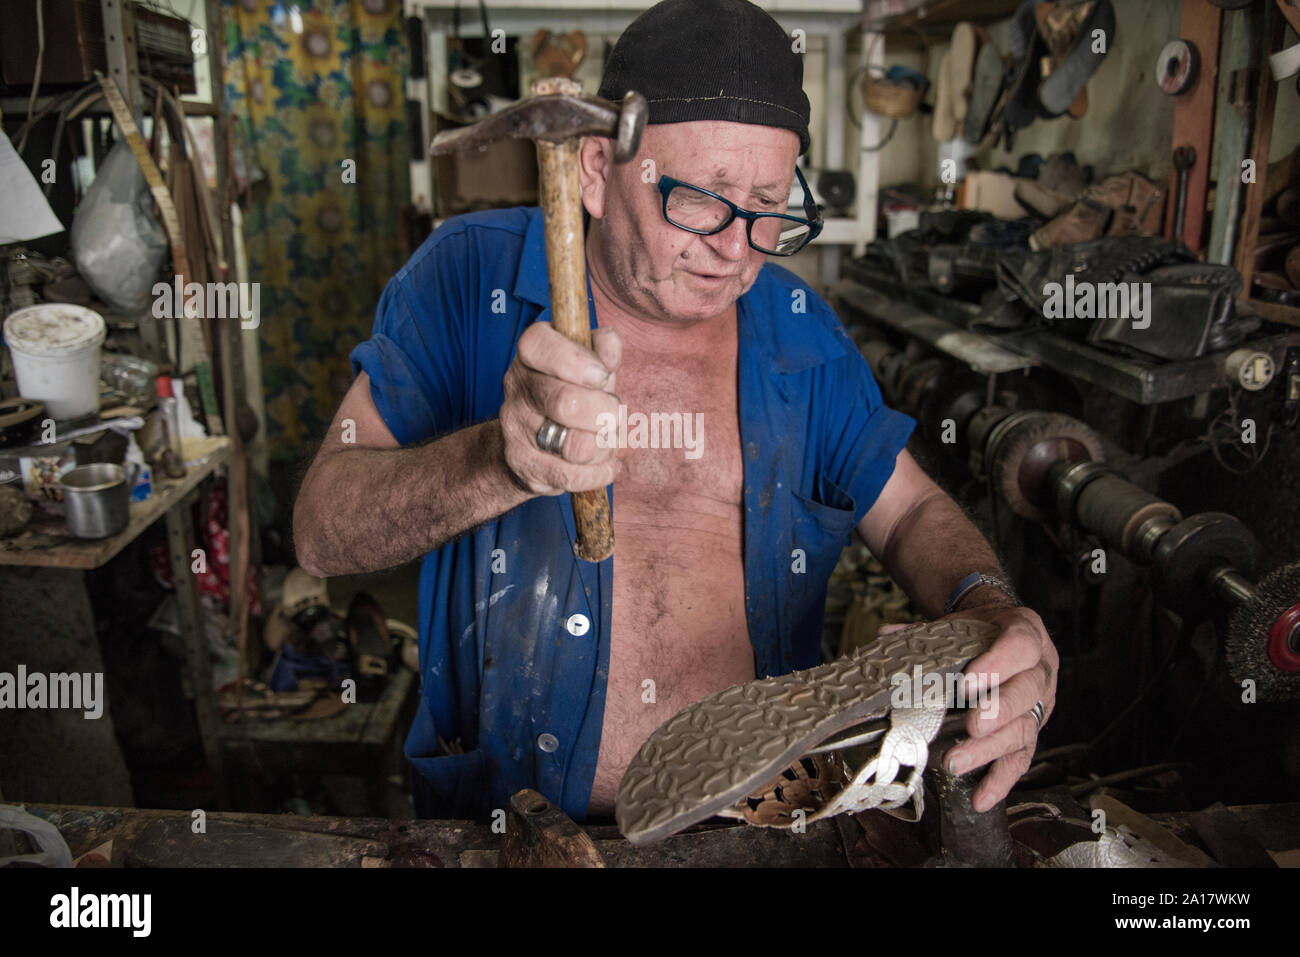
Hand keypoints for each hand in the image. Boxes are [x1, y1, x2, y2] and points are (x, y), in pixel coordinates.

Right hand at [499, 322, 622, 494]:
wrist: (529, 446)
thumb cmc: (569, 397)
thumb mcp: (588, 368)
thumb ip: (602, 351)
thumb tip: (609, 344)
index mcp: (530, 356)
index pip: (539, 345)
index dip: (576, 360)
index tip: (602, 376)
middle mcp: (516, 388)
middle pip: (566, 403)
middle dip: (605, 413)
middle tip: (613, 415)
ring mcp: (516, 428)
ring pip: (575, 446)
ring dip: (605, 446)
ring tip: (606, 442)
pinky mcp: (523, 464)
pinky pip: (572, 476)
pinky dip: (600, 473)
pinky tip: (606, 466)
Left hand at [939, 601, 1057, 811]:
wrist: (1005, 636)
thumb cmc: (981, 634)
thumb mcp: (960, 625)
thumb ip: (926, 632)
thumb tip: (886, 635)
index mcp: (1025, 633)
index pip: (1020, 646)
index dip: (997, 664)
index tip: (968, 682)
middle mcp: (1039, 670)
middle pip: (1026, 691)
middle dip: (998, 711)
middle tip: (972, 727)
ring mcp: (1039, 704)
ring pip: (1023, 729)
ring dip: (990, 749)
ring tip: (956, 762)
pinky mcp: (1031, 732)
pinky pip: (1021, 759)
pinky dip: (1000, 780)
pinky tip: (981, 797)